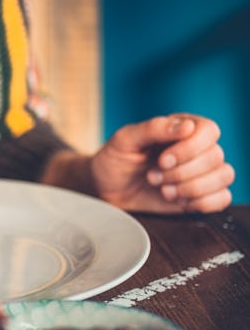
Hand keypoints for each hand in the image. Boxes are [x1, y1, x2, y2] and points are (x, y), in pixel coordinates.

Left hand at [90, 114, 234, 212]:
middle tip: (153, 177)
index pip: (209, 131)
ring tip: (164, 190)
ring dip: (191, 188)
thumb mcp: (125, 140)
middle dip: (181, 173)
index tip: (162, 160)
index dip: (189, 148)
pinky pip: (223, 199)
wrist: (106, 189)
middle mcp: (197, 148)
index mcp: (183, 128)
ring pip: (223, 176)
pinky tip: (178, 201)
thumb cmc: (115, 160)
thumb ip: (153, 128)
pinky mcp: (202, 195)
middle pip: (215, 157)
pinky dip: (202, 202)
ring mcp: (201, 173)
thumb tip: (187, 126)